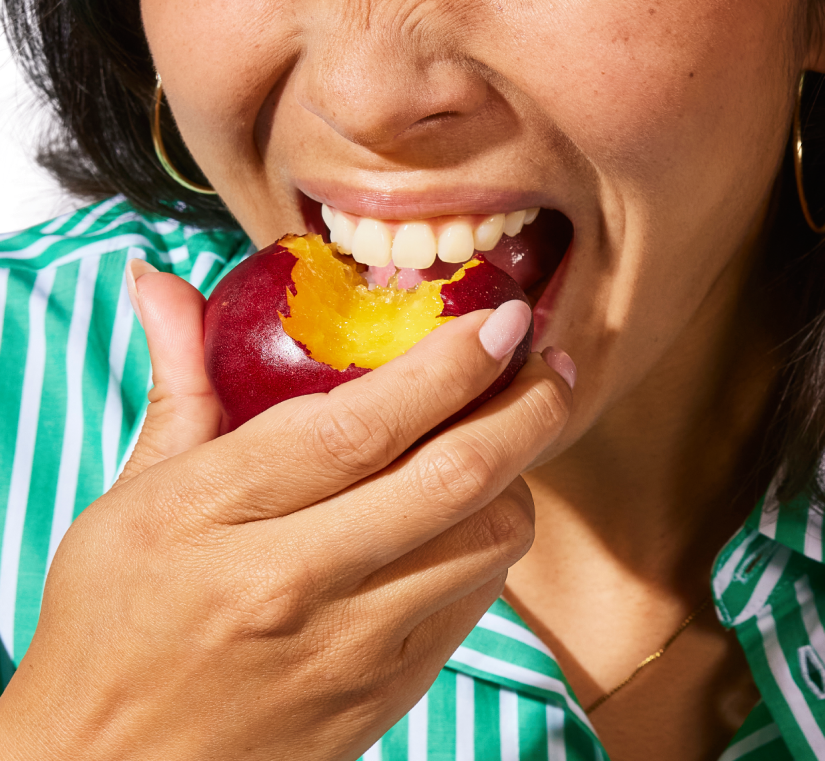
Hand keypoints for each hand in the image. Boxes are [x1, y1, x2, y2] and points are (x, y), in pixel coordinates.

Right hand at [0, 263, 571, 760]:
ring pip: (489, 540)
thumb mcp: (130, 497)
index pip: (362, 425)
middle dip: (527, 406)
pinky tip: (472, 511)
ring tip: (505, 438)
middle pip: (454, 478)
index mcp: (215, 518)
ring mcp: (350, 649)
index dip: (448, 364)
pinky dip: (492, 537)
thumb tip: (159, 282)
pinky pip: (477, 598)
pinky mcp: (386, 693)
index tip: (500, 321)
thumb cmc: (114, 622)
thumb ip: (176, 385)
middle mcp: (294, 584)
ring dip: (518, 475)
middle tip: (548, 363)